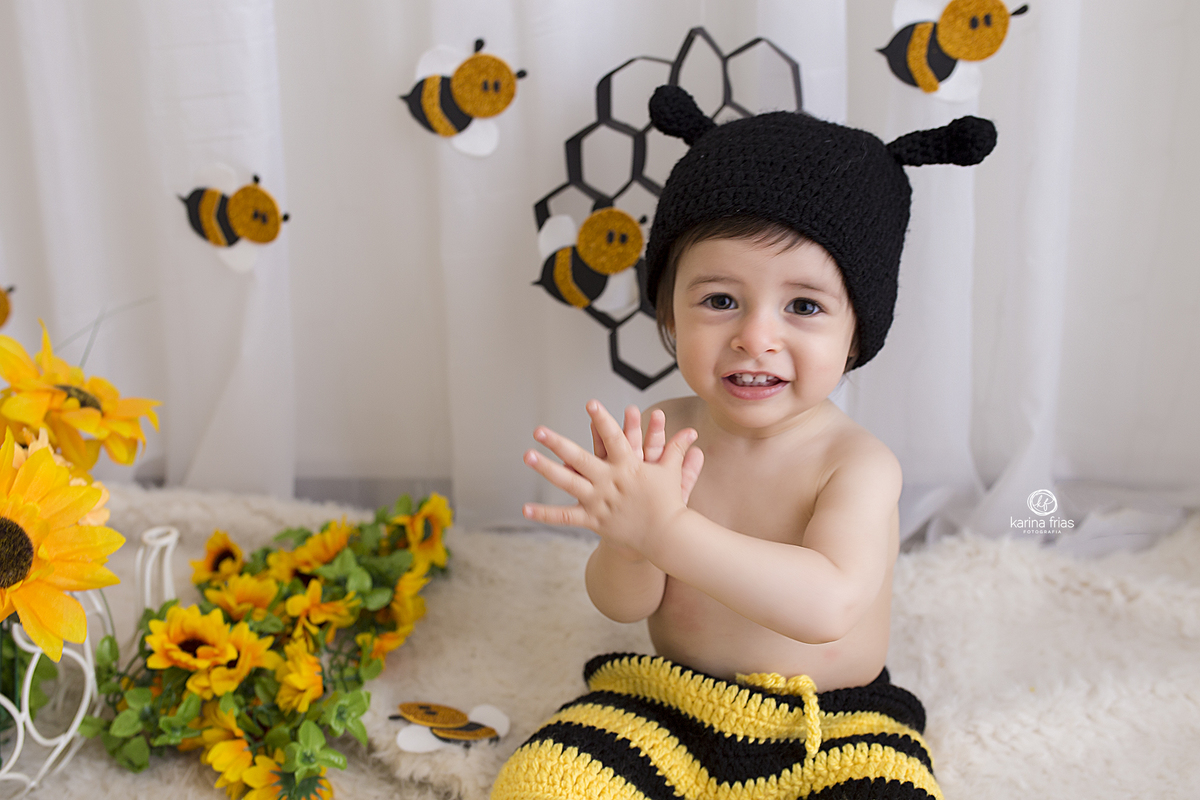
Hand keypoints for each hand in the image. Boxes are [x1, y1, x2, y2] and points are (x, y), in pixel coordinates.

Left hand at [523, 400, 701, 553]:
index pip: (614, 438)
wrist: (666, 536)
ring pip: (568, 483)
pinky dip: (545, 514)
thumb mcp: (671, 473)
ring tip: (528, 456)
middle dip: (558, 443)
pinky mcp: (594, 520)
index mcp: (628, 467)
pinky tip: (525, 509)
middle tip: (539, 430)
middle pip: (580, 458)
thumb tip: (691, 433)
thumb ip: (676, 450)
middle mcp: (610, 481)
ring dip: (547, 469)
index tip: (590, 403)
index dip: (602, 420)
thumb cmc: (668, 503)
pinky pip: (566, 517)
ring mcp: (600, 501)